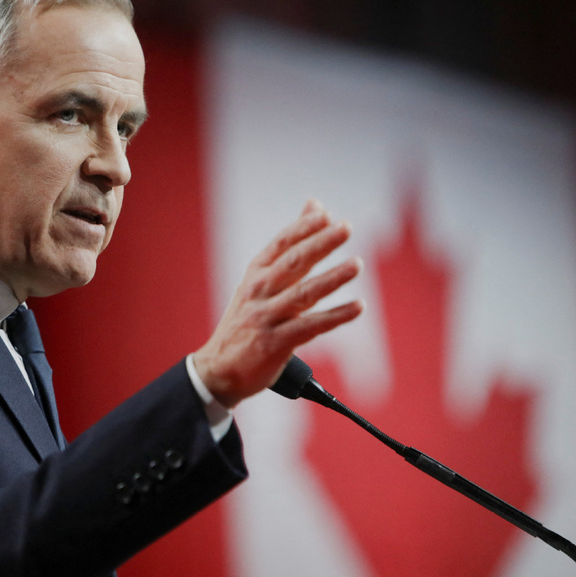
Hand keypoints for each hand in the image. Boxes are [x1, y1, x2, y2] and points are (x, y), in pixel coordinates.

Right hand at [193, 200, 363, 406]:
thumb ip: (290, 248)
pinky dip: (336, 316)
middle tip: (345, 228)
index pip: (281, 244)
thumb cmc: (245, 323)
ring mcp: (266, 318)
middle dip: (320, 243)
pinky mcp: (275, 344)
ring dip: (332, 278)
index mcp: (255, 275)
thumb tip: (315, 207)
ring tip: (357, 265)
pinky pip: (311, 326)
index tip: (326, 215)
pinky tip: (357, 307)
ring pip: (303, 293)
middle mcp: (258, 292)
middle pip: (293, 262)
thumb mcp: (259, 283)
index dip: (303, 228)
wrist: (218, 370)